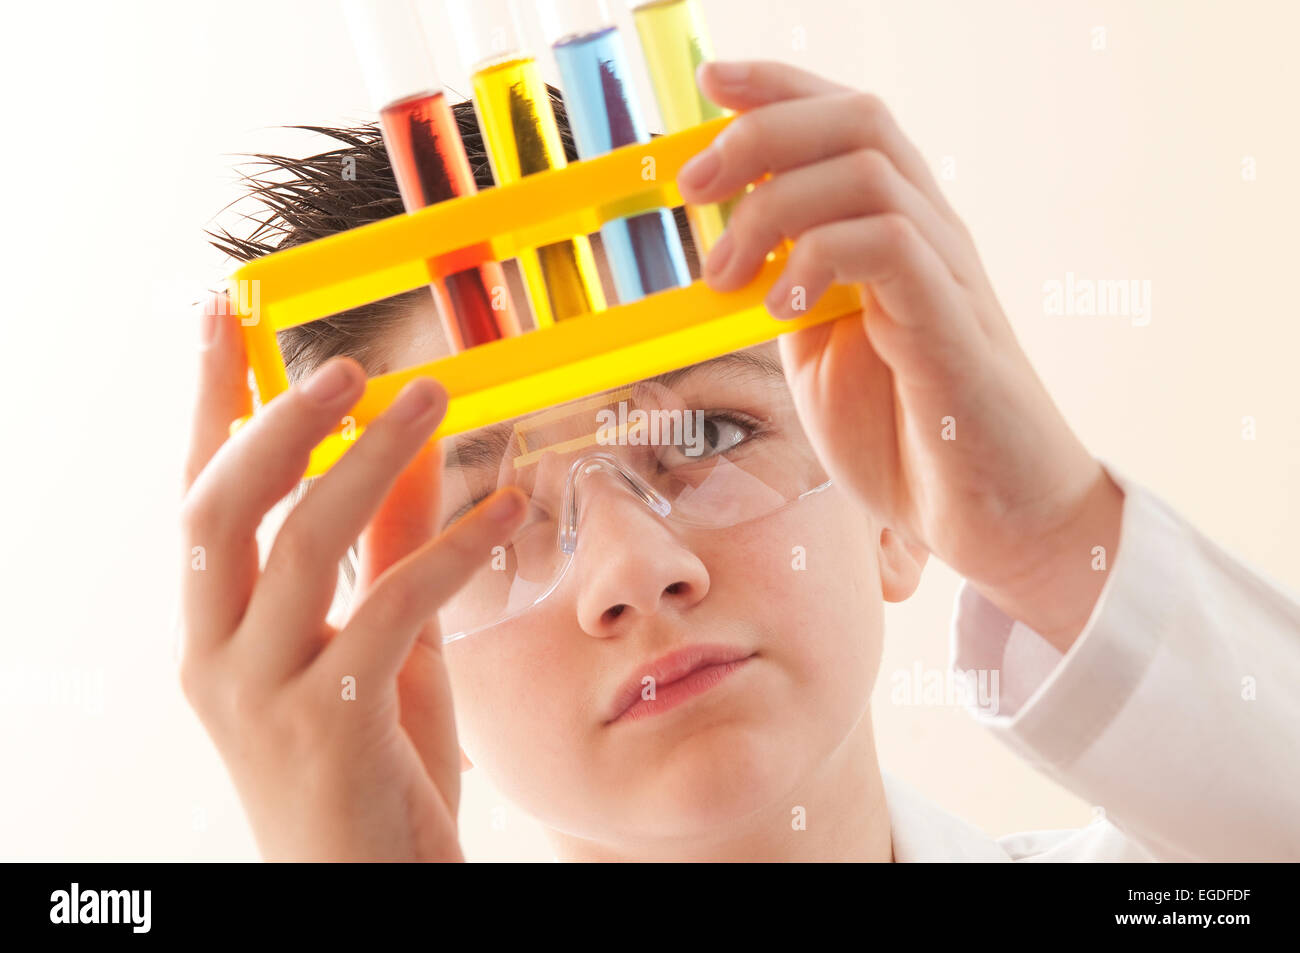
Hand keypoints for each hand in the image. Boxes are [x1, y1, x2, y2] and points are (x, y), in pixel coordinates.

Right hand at [179, 293, 525, 859]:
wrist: (372, 890)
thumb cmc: (371, 764)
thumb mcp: (378, 641)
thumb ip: (386, 545)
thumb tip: (408, 443)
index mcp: (213, 630)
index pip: (198, 493)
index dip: (214, 402)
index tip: (226, 315)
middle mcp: (213, 657)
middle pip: (221, 508)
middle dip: (280, 421)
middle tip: (350, 364)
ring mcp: (259, 696)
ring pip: (300, 545)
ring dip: (371, 460)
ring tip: (431, 398)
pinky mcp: (327, 727)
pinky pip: (389, 609)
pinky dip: (448, 547)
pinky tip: (505, 506)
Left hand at [678, 61, 1123, 649]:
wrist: (992, 514)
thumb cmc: (910, 436)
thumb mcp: (822, 356)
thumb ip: (787, 295)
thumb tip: (729, 253)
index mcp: (893, 232)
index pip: (845, 120)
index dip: (778, 86)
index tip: (709, 81)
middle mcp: (928, 233)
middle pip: (858, 119)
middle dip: (760, 132)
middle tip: (691, 187)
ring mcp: (947, 272)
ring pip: (870, 169)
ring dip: (772, 208)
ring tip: (724, 277)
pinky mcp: (953, 322)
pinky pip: (889, 245)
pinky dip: (819, 258)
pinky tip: (784, 307)